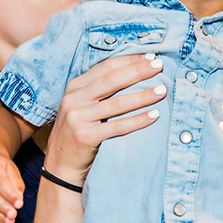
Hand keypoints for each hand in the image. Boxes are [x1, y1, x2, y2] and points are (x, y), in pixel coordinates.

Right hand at [44, 53, 165, 183]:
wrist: (60, 166)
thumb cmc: (78, 133)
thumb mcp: (81, 106)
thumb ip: (98, 90)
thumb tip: (132, 72)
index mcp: (74, 87)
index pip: (105, 67)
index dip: (129, 60)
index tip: (150, 56)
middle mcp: (74, 99)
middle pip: (112, 79)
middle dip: (138, 71)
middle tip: (160, 65)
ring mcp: (78, 117)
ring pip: (117, 103)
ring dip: (143, 95)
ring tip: (162, 90)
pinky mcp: (85, 136)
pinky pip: (118, 126)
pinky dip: (138, 121)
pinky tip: (154, 115)